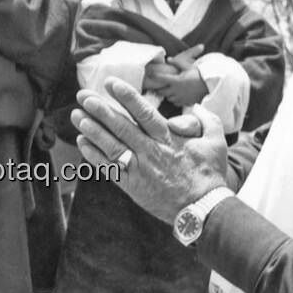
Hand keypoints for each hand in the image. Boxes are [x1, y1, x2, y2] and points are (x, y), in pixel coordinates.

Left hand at [72, 79, 227, 223]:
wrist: (202, 209)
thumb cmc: (209, 175)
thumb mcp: (215, 142)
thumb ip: (206, 120)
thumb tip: (196, 106)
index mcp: (168, 138)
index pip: (144, 112)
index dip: (126, 97)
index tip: (110, 83)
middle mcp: (151, 151)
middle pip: (121, 126)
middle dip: (100, 109)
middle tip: (83, 95)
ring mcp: (139, 169)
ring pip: (111, 145)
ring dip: (92, 130)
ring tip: (77, 115)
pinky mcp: (132, 186)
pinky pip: (109, 169)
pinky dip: (94, 156)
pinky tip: (82, 143)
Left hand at [156, 66, 208, 107]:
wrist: (210, 85)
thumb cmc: (199, 74)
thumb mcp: (188, 66)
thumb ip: (177, 62)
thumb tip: (168, 59)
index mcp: (176, 81)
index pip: (161, 79)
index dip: (155, 76)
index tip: (151, 74)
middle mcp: (176, 90)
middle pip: (162, 92)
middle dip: (160, 89)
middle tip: (159, 85)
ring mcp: (181, 98)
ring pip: (169, 98)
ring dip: (167, 95)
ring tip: (168, 90)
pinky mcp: (186, 102)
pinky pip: (176, 103)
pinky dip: (175, 100)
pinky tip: (177, 95)